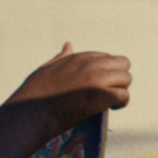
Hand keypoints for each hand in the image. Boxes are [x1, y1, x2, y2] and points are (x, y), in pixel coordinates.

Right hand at [10, 43, 131, 132]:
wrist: (30, 112)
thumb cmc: (34, 94)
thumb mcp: (46, 68)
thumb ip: (60, 57)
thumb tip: (68, 44)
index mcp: (79, 57)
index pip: (106, 57)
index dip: (105, 72)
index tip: (97, 84)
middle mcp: (91, 64)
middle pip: (123, 64)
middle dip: (118, 78)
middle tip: (108, 92)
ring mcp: (97, 79)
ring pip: (126, 79)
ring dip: (121, 90)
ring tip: (109, 102)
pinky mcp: (101, 96)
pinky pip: (124, 95)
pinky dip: (121, 103)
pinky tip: (111, 108)